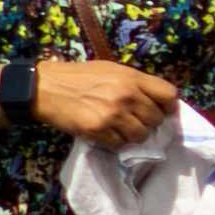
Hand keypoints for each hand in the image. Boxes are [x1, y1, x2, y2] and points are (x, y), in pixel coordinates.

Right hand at [27, 52, 181, 144]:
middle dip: (149, 122)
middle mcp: (126, 95)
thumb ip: (135, 83)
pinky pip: (120, 144)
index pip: (169, 95)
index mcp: (131, 77)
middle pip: (157, 119)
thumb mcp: (110, 70)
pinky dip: (116, 142)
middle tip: (134, 120)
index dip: (168, 106)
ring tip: (120, 128)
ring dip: (134, 135)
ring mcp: (113, 114)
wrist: (44, 88)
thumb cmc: (78, 77)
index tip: (161, 110)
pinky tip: (105, 133)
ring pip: (141, 135)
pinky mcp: (98, 130)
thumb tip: (157, 100)